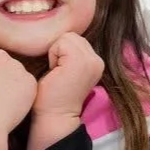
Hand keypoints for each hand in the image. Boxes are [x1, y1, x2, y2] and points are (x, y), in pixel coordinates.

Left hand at [26, 33, 103, 149]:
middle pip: (70, 36)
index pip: (73, 38)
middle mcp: (97, 60)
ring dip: (55, 53)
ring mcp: (91, 61)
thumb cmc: (52, 95)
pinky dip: (53, 55)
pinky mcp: (80, 61)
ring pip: (65, 37)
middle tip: (57, 72)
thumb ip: (68, 53)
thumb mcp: (64, 69)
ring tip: (57, 72)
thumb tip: (54, 33)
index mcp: (95, 61)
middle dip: (58, 50)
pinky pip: (60, 43)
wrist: (54, 116)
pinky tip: (55, 72)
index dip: (60, 52)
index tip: (59, 71)